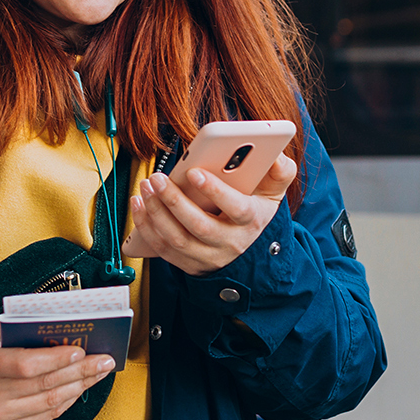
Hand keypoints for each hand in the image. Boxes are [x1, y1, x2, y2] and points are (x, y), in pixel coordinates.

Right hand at [0, 321, 114, 419]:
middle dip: (80, 371)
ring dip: (80, 386)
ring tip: (99, 372)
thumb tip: (61, 326)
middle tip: (104, 360)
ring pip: (49, 403)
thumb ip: (20, 328)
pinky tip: (81, 387)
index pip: (24, 365)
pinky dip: (68, 401)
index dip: (54, 359)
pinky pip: (46, 417)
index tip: (80, 350)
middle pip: (44, 385)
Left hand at [121, 154, 296, 275]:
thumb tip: (277, 155)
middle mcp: (230, 243)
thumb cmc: (258, 215)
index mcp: (251, 221)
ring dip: (156, 213)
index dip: (215, 191)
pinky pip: (163, 250)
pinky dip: (147, 228)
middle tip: (157, 178)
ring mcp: (208, 257)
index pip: (236, 208)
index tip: (194, 172)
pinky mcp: (189, 264)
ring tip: (146, 187)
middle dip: (174, 201)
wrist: (251, 256)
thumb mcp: (274, 194)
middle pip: (199, 226)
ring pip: (177, 240)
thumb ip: (281, 172)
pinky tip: (138, 204)